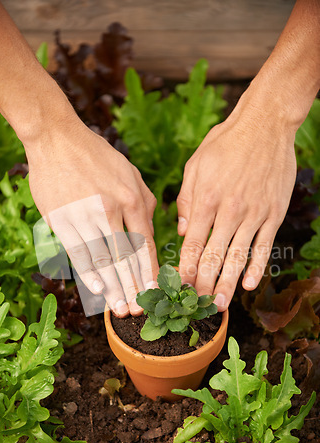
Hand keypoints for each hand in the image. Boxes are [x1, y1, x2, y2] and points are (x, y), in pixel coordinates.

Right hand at [26, 116, 158, 316]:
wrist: (57, 139)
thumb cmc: (97, 157)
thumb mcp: (130, 173)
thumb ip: (144, 202)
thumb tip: (150, 231)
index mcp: (132, 199)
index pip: (145, 243)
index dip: (150, 271)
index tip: (154, 291)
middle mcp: (111, 210)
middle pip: (126, 257)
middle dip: (134, 286)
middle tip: (139, 310)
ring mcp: (85, 215)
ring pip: (103, 259)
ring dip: (113, 287)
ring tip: (120, 308)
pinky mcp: (62, 219)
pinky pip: (78, 252)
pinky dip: (89, 273)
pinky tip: (97, 289)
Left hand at [177, 88, 296, 310]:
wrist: (265, 125)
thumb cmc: (225, 144)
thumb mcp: (196, 166)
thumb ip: (186, 200)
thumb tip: (183, 232)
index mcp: (206, 199)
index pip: (193, 243)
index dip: (186, 268)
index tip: (179, 287)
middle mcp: (229, 210)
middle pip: (214, 256)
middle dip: (204, 283)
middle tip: (197, 304)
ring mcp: (254, 213)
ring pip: (238, 256)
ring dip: (228, 283)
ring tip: (220, 304)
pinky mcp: (274, 213)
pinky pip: (264, 245)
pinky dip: (257, 266)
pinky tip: (250, 284)